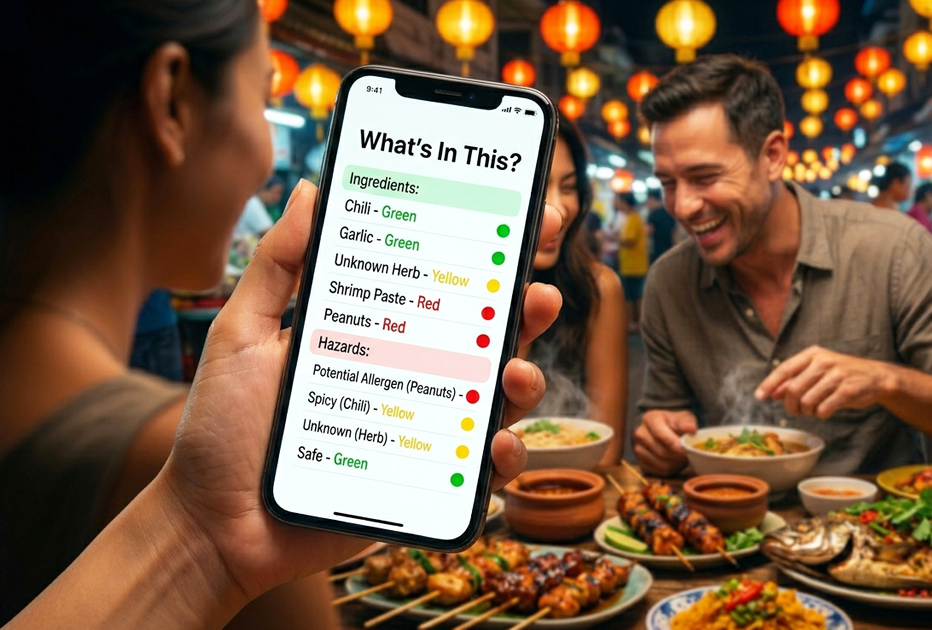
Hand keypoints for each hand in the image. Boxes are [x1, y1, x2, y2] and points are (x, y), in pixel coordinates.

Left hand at [161, 180, 562, 600]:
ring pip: (496, 399)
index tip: (522, 218)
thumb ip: (277, 265)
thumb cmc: (222, 429)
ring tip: (515, 370)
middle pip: (484, 336)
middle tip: (537, 288)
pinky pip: (480, 471)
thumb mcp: (242, 333)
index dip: (487, 252)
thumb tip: (311, 190)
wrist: (210, 525)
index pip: (440, 284)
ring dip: (524, 378)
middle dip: (525, 307)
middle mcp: (407, 376)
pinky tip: (496, 444)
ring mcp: (420, 430)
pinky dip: (502, 457)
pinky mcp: (423, 484)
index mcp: (373, 333)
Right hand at [632, 410, 697, 476]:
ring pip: (660, 463)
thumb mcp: (683, 417)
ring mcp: (638, 449)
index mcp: (650, 419)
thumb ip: (687, 422)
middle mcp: (640, 433)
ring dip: (675, 464)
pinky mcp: (641, 463)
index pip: (660, 434)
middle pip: (660, 450)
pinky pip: (658, 471)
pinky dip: (670, 470)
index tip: (686, 449)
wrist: (665, 430)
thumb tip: (690, 429)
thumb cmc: (675, 423)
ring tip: (683, 458)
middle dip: (677, 456)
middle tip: (689, 455)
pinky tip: (676, 462)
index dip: (674, 444)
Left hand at [755, 346, 897, 418]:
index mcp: (813, 354)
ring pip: (807, 401)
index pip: (784, 369)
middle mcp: (823, 361)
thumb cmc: (842, 375)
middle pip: (793, 389)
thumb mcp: (817, 372)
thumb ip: (795, 381)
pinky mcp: (848, 389)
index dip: (769, 384)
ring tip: (814, 409)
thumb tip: (772, 393)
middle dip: (790, 405)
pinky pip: (824, 409)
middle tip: (795, 411)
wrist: (876, 377)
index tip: (759, 397)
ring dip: (807, 411)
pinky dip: (821, 414)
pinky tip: (826, 411)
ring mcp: (836, 375)